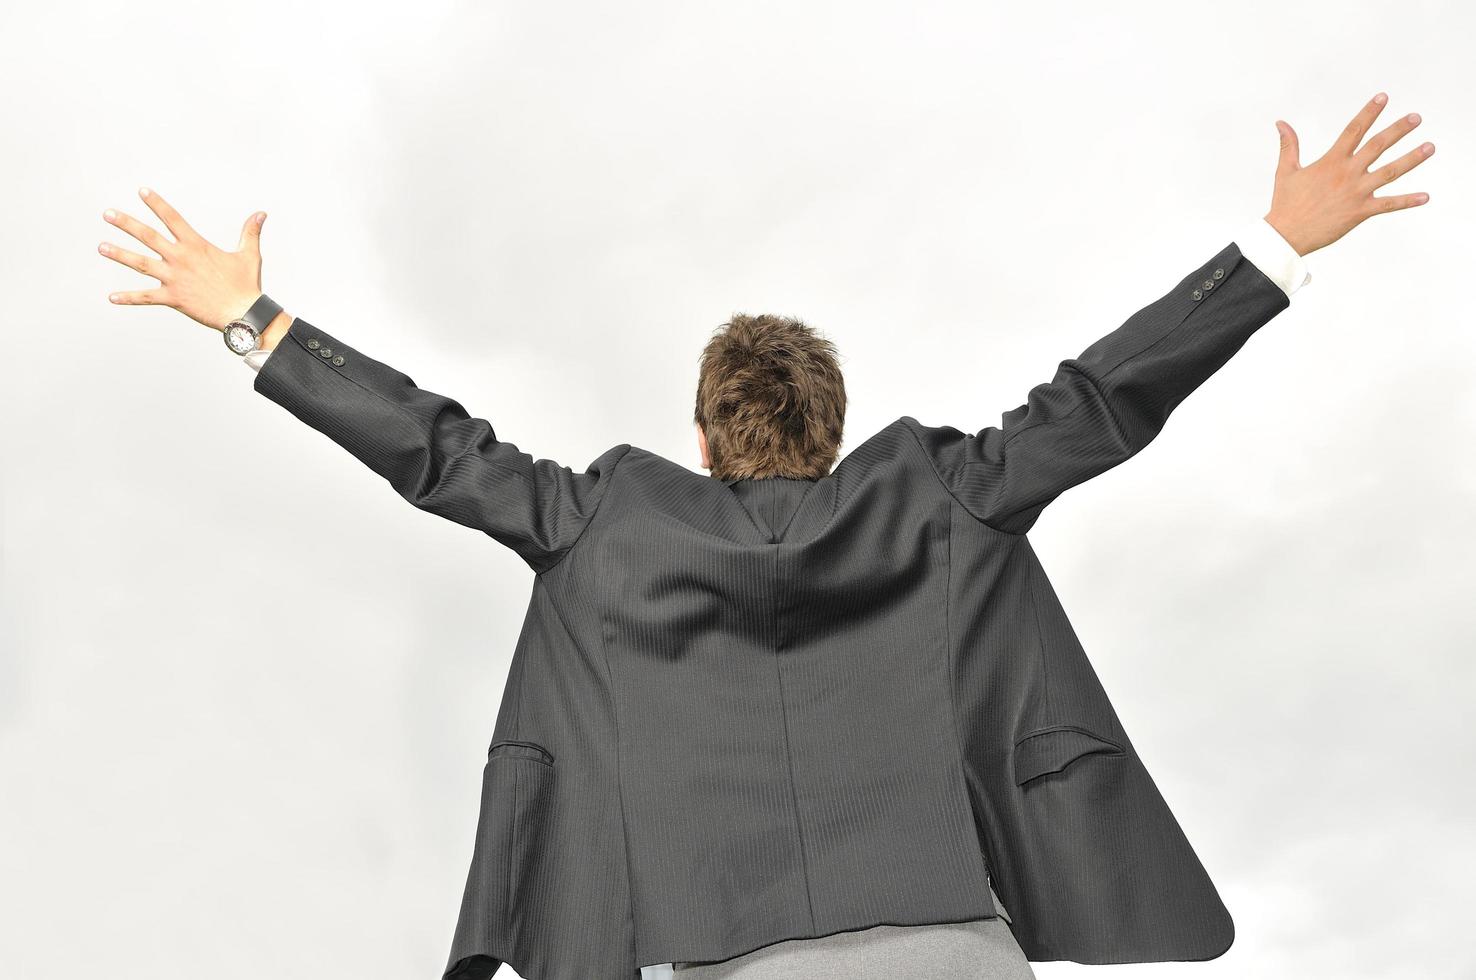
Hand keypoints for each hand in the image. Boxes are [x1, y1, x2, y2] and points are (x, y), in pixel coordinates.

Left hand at [98, 187, 268, 330]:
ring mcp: (174, 278)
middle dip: (126, 223)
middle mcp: (181, 258)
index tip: (142, 192)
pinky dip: (129, 298)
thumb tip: (261, 214)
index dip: (156, 204)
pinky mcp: (173, 298)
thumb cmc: (247, 285)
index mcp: (196, 246)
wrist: (244, 313)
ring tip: (102, 246)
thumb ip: (250, 232)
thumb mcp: (249, 255)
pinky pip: (146, 297)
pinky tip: (112, 297)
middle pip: (148, 236)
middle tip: (108, 214)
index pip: (172, 218)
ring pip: (141, 263)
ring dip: (120, 254)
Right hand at [1263, 93, 1433, 256]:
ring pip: (1391, 171)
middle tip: (1416, 118)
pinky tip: (1425, 197)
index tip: (1383, 97)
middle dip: (1399, 130)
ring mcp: (1356, 192)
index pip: (1354, 130)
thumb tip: (1281, 123)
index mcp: (1331, 161)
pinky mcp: (1360, 212)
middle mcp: (1347, 173)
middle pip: (1378, 145)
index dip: (1369, 112)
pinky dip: (1407, 201)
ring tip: (1430, 147)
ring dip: (1412, 158)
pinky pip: (1389, 205)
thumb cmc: (1285, 203)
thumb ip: (1288, 145)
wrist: (1286, 235)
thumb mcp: (1286, 171)